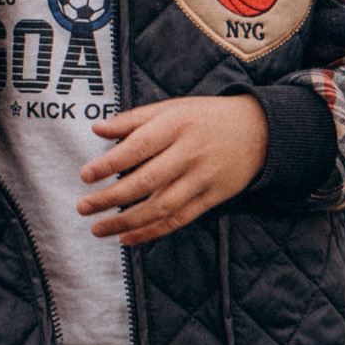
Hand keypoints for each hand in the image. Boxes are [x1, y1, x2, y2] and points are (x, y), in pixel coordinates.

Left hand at [77, 94, 266, 244]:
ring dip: (127, 221)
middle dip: (111, 198)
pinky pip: (180, 219)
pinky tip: (128, 237)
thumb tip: (97, 129)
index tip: (85, 175)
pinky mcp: (213, 197)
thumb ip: (134, 119)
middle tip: (83, 207)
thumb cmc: (207, 117)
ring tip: (98, 229)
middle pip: (146, 181)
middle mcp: (190, 153)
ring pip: (162, 206)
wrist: (260, 130)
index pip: (138, 146)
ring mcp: (203, 177)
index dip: (109, 163)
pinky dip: (153, 231)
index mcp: (177, 125)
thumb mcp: (173, 107)